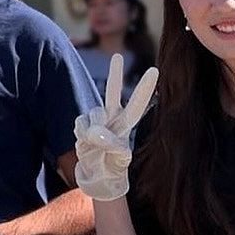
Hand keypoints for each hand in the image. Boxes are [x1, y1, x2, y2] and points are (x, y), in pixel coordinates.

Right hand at [74, 54, 157, 200]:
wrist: (96, 179)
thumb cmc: (112, 170)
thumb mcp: (118, 160)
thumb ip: (110, 144)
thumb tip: (95, 132)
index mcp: (125, 124)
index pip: (136, 104)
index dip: (144, 88)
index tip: (154, 70)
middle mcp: (111, 118)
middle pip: (111, 92)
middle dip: (114, 73)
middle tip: (117, 55)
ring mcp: (94, 121)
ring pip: (92, 115)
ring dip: (93, 133)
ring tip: (96, 148)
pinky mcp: (81, 126)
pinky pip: (79, 124)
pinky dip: (82, 135)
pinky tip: (86, 146)